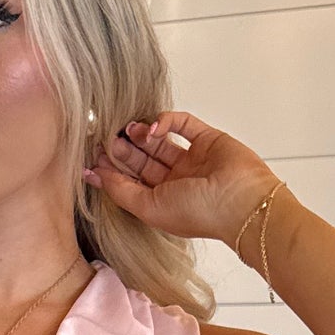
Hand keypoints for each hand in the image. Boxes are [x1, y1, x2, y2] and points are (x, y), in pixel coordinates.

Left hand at [83, 110, 277, 250]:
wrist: (241, 201)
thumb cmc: (200, 213)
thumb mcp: (149, 208)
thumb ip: (121, 191)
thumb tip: (95, 175)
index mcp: (162, 202)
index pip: (131, 182)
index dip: (112, 170)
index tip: (93, 158)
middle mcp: (176, 182)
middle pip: (142, 160)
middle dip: (123, 149)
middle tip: (108, 138)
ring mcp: (192, 159)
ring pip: (159, 141)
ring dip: (141, 134)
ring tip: (128, 129)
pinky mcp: (207, 138)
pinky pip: (182, 123)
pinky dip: (165, 121)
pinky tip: (154, 128)